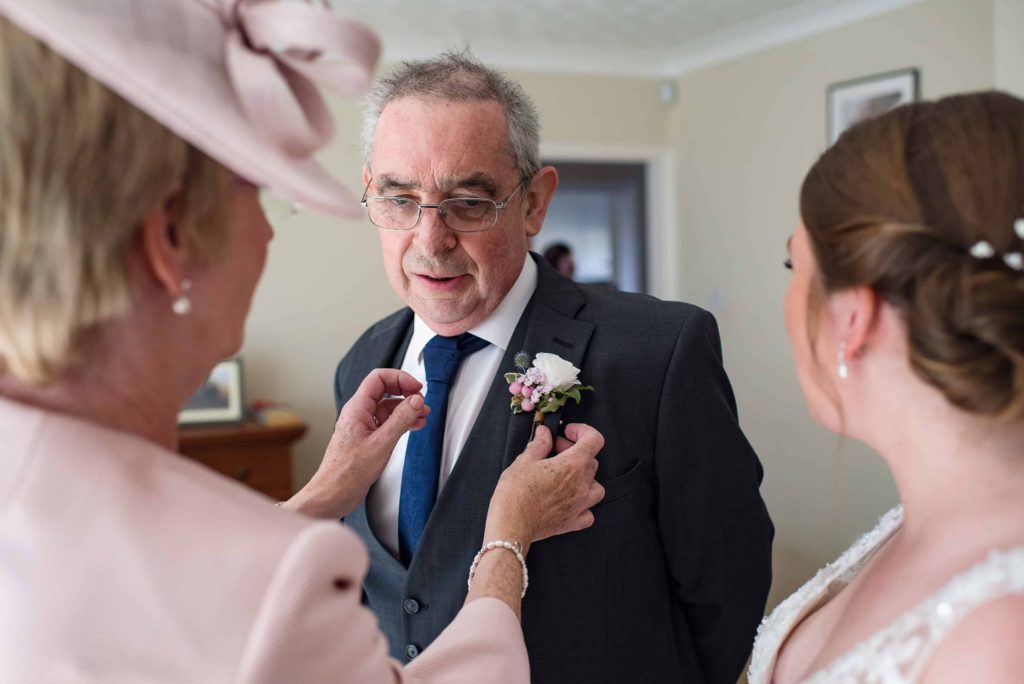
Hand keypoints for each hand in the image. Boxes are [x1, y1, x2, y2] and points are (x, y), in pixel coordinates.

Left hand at [283, 369, 428, 518]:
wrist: (334, 493)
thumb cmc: (348, 473)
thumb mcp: (382, 443)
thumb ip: (401, 419)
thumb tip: (416, 401)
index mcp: (357, 408)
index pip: (379, 378)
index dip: (400, 378)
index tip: (417, 388)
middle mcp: (358, 413)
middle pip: (384, 390)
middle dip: (405, 393)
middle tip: (421, 402)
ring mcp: (362, 425)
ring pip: (387, 407)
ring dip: (405, 409)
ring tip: (422, 416)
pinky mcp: (367, 438)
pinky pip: (385, 422)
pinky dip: (400, 422)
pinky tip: (412, 427)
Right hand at [484, 423, 604, 553]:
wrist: (511, 524)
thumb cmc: (515, 492)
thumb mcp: (524, 460)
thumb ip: (539, 444)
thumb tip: (545, 433)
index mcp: (572, 465)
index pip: (594, 440)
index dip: (583, 431)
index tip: (567, 432)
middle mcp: (581, 484)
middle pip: (591, 461)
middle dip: (574, 451)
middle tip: (554, 451)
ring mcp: (580, 505)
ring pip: (596, 486)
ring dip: (585, 478)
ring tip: (566, 476)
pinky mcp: (573, 522)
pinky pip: (589, 513)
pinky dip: (583, 505)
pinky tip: (570, 501)